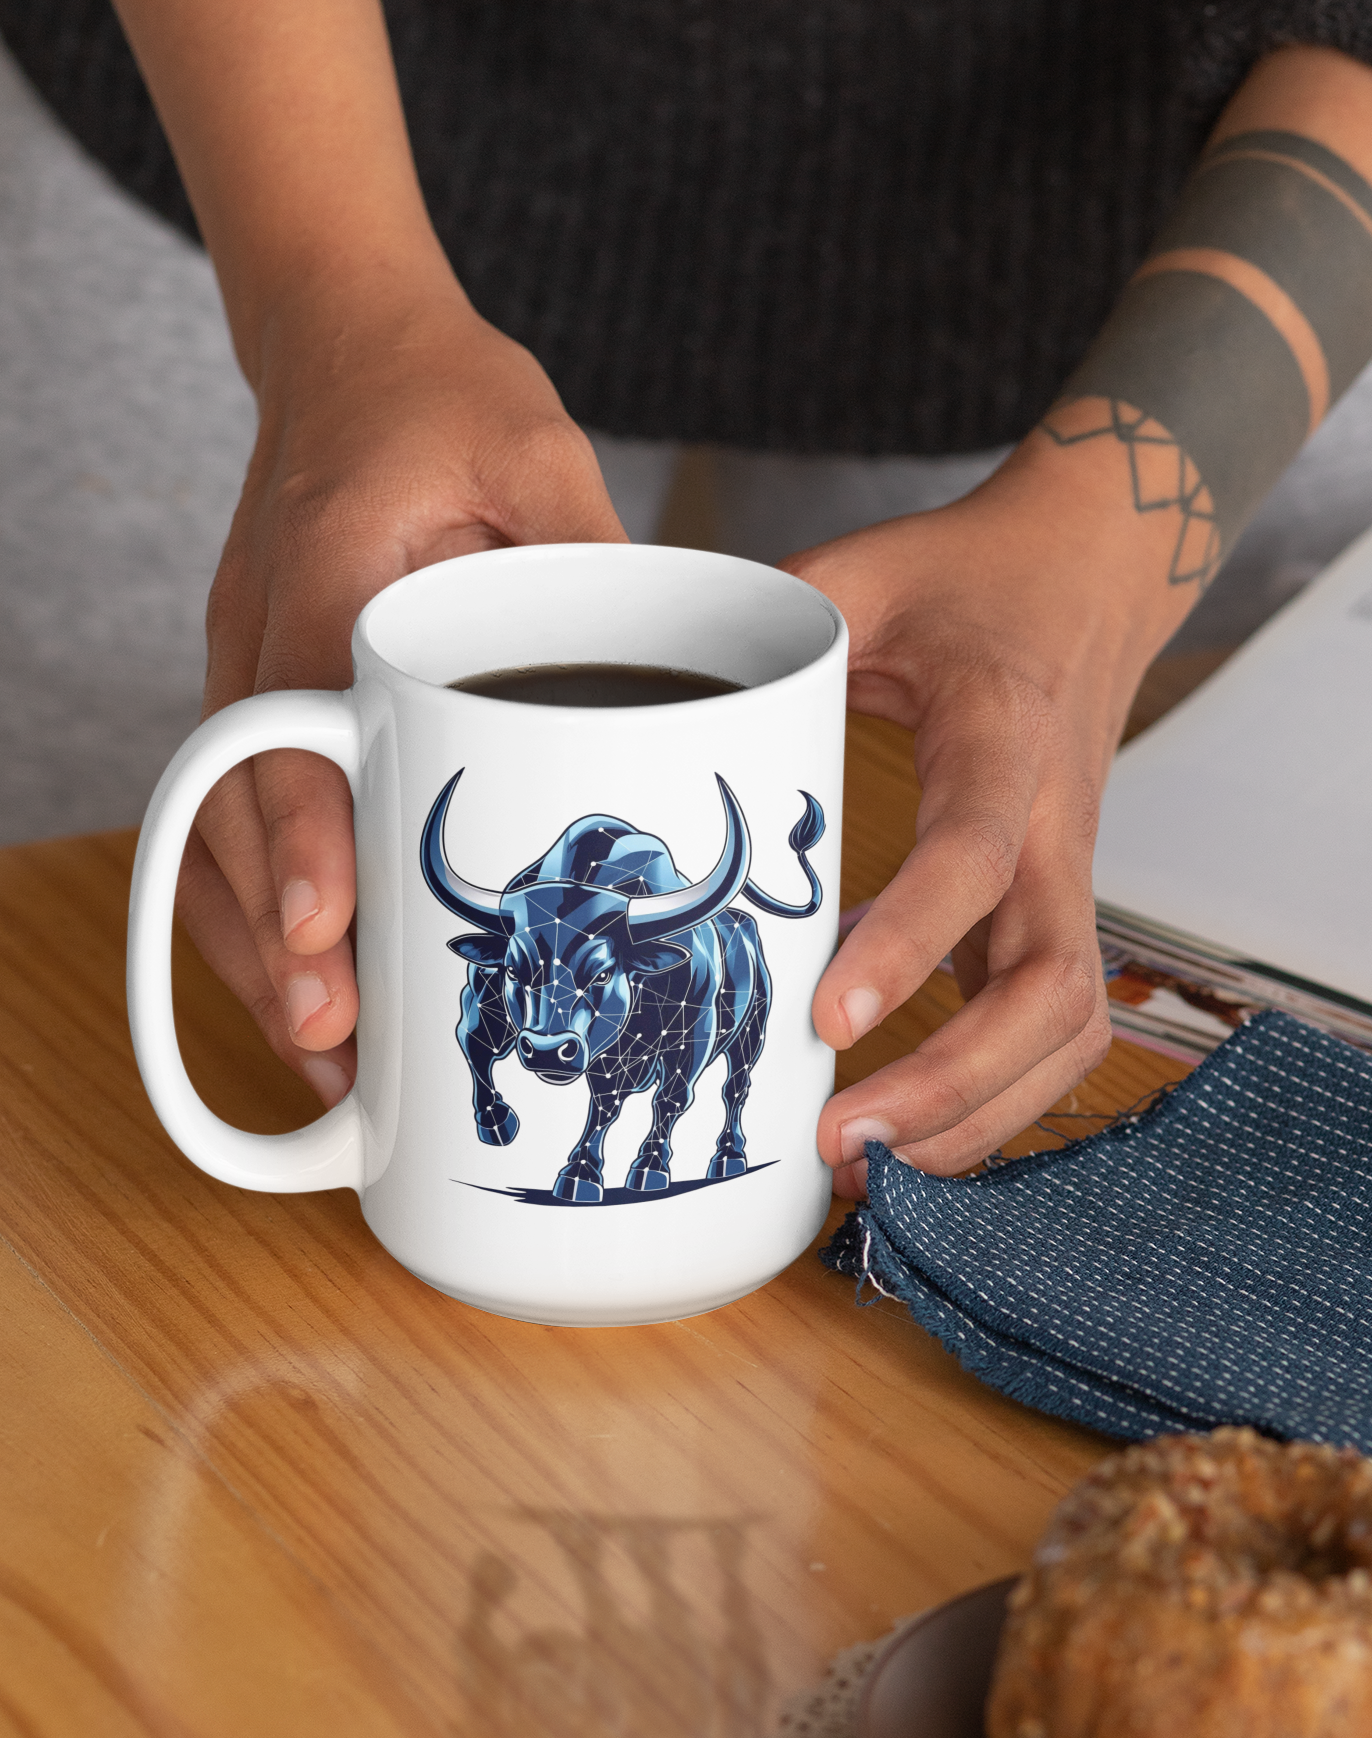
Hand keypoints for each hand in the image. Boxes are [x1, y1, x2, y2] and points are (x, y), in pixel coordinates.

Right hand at [180, 281, 623, 1105]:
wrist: (344, 344)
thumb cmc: (442, 393)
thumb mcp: (536, 445)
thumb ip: (591, 551)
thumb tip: (682, 678)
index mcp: (324, 570)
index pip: (292, 715)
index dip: (301, 828)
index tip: (326, 925)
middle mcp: (258, 634)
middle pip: (231, 808)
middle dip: (272, 936)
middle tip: (332, 1042)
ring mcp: (243, 670)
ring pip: (213, 833)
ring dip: (256, 952)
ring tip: (327, 1066)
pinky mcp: (260, 697)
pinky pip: (234, 822)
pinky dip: (261, 913)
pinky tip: (317, 991)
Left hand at [788, 440, 1174, 1184]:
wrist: (1092, 572)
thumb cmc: (975, 577)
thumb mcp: (866, 569)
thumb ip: (768, 624)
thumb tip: (646, 679)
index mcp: (1003, 739)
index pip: (974, 859)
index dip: (910, 944)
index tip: (827, 1018)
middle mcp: (1055, 828)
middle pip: (1049, 989)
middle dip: (955, 1084)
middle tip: (841, 1142)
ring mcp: (1067, 879)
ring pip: (1068, 1030)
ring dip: (980, 1115)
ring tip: (868, 1168)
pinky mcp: (1054, 911)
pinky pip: (1052, 1030)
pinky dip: (995, 1101)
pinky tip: (910, 1138)